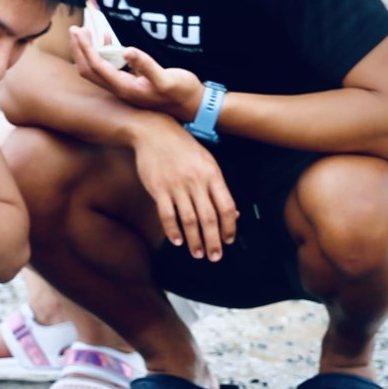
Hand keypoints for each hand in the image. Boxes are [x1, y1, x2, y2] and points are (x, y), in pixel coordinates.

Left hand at [71, 29, 203, 121]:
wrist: (192, 106)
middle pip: (88, 70)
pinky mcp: (130, 83)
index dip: (85, 48)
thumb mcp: (167, 79)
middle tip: (75, 30)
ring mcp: (124, 87)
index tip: (78, 30)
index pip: (96, 66)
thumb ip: (146, 66)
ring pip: (96, 70)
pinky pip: (108, 68)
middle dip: (79, 50)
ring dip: (87, 52)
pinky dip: (102, 53)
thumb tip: (126, 50)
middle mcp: (120, 89)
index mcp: (125, 88)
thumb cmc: (181, 93)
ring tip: (86, 32)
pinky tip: (108, 41)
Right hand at [129, 114, 236, 259]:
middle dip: (214, 241)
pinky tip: (177, 241)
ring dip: (194, 240)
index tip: (229, 240)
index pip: (226, 206)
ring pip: (189, 220)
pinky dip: (173, 230)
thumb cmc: (184, 148)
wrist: (155, 132)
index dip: (229, 226)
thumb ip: (217, 188)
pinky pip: (167, 215)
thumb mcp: (207, 162)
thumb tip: (232, 214)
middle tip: (215, 256)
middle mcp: (196, 181)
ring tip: (198, 253)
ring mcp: (177, 185)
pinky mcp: (159, 189)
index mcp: (212, 174)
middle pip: (209, 217)